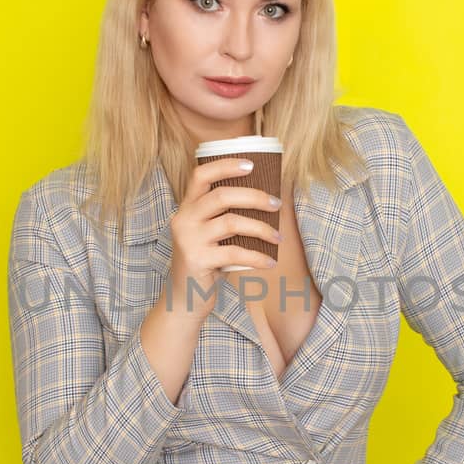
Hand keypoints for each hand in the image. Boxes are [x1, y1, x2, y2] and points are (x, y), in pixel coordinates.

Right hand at [166, 157, 281, 315]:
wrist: (184, 299)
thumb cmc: (206, 262)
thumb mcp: (209, 234)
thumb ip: (223, 216)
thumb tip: (265, 200)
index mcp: (187, 208)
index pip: (201, 175)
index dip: (226, 166)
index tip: (252, 164)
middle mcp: (184, 219)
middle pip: (222, 196)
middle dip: (255, 197)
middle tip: (277, 203)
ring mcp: (189, 239)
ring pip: (231, 222)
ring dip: (261, 228)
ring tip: (278, 237)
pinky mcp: (197, 260)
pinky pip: (235, 253)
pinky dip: (257, 257)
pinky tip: (270, 262)